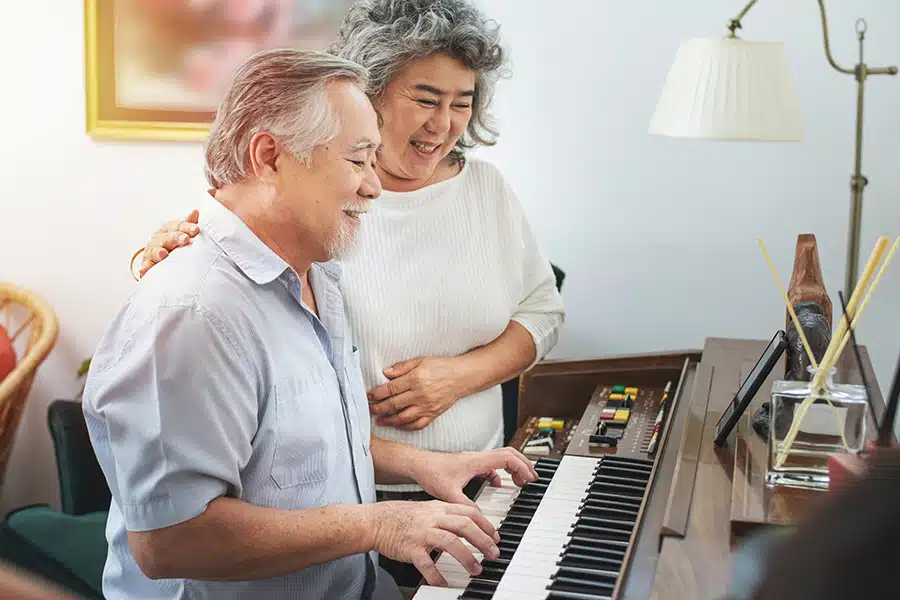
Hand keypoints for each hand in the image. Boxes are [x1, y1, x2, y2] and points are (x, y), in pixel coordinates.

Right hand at [138, 210, 200, 277]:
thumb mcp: (185, 233)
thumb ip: (190, 224)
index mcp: (169, 230)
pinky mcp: (147, 264)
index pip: (178, 226)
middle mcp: (159, 238)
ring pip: (153, 250)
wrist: (164, 260)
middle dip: (175, 237)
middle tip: (185, 240)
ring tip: (163, 254)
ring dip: (158, 252)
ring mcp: (152, 251)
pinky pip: (145, 266)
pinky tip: (144, 270)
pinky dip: (144, 268)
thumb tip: (195, 211)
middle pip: (167, 237)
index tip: (196, 229)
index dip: (186, 226)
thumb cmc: (177, 244)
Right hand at [367, 500, 499, 586]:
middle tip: (493, 554)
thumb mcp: (428, 509)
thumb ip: (447, 516)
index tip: (495, 537)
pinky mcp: (410, 548)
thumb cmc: (402, 517)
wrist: (376, 521)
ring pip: (450, 542)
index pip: (469, 512)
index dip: (486, 524)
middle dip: (483, 540)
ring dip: (466, 557)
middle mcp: (433, 518)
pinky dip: (436, 575)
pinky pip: (426, 563)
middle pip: (464, 526)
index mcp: (439, 508)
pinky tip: (443, 583)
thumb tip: (469, 525)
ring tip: (476, 570)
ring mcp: (422, 533)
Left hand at [368, 357, 464, 429]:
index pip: (391, 389)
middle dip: (378, 408)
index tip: (369, 396)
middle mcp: (420, 394)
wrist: (462, 377)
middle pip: (394, 404)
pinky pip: (417, 424)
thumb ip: (402, 367)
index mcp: (415, 379)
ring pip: (403, 417)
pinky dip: (406, 426)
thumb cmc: (441, 366)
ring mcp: (427, 406)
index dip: (377, 393)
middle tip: (369, 409)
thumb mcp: (421, 360)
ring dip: (389, 420)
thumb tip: (385, 373)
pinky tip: (398, 425)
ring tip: (379, 420)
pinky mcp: (433, 414)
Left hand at [415, 447, 538, 507]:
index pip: (507, 458)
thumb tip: (480, 518)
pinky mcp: (470, 464)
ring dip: (513, 467)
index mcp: (476, 461)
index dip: (521, 467)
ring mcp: (474, 460)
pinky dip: (500, 473)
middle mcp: (477, 458)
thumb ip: (466, 506)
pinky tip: (497, 484)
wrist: (419, 465)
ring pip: (501, 458)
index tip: (529, 478)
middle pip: (509, 453)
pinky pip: (491, 465)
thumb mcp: (449, 494)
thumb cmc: (432, 474)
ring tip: (520, 480)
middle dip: (523, 464)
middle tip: (532, 478)